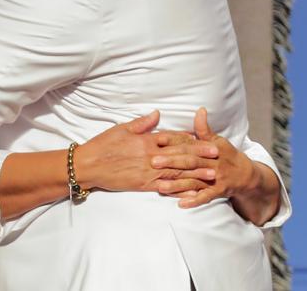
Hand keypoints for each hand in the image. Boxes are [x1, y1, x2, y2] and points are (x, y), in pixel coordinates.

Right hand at [73, 111, 216, 194]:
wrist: (88, 165)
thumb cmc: (102, 145)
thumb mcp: (120, 129)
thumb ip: (141, 123)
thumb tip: (157, 114)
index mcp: (145, 141)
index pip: (172, 139)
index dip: (191, 140)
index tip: (207, 140)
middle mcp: (150, 156)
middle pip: (179, 155)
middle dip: (200, 155)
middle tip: (218, 155)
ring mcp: (148, 172)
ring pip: (176, 172)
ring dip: (196, 173)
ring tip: (212, 174)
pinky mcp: (143, 185)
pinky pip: (166, 188)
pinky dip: (180, 190)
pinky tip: (193, 192)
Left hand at [152, 108, 279, 221]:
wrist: (248, 176)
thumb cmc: (228, 155)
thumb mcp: (217, 140)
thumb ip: (204, 128)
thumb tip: (199, 110)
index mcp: (210, 148)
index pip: (189, 144)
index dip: (173, 140)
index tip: (157, 139)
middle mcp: (213, 162)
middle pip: (190, 162)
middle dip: (171, 162)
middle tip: (153, 162)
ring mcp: (216, 178)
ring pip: (194, 180)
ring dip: (178, 184)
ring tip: (160, 186)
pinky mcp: (219, 191)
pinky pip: (206, 197)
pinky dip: (194, 200)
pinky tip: (181, 204)